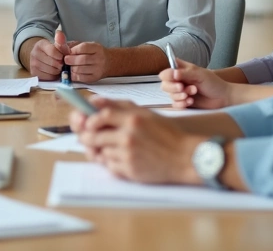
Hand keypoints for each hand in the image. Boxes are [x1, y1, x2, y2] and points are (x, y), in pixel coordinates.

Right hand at [27, 28, 69, 79]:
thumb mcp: (57, 45)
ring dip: (57, 71)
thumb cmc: (52, 51)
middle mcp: (34, 53)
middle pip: (52, 62)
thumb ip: (60, 41)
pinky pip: (47, 77)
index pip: (52, 51)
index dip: (61, 56)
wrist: (41, 57)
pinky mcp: (33, 73)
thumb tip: (59, 33)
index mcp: (40, 44)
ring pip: (50, 70)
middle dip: (60, 64)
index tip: (63, 57)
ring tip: (59, 68)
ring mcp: (32, 63)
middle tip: (62, 64)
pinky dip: (53, 76)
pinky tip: (54, 73)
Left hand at [64, 41, 107, 82]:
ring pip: (80, 69)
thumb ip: (75, 45)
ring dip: (71, 68)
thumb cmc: (94, 53)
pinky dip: (73, 75)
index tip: (68, 51)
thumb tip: (62, 47)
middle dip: (70, 60)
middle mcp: (99, 58)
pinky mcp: (95, 78)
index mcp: (97, 48)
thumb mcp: (88, 45)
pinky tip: (72, 72)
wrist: (109, 62)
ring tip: (68, 66)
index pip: (83, 47)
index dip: (73, 50)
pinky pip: (81, 78)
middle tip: (65, 60)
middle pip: (82, 59)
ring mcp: (98, 69)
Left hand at [72, 96, 199, 184]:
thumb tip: (94, 102)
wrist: (185, 157)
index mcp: (133, 119)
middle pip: (94, 136)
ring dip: (102, 151)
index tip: (88, 123)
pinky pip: (109, 166)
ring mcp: (128, 155)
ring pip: (101, 152)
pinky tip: (124, 158)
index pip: (101, 115)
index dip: (90, 120)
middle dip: (87, 137)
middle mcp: (129, 137)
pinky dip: (112, 163)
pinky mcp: (130, 171)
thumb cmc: (167, 134)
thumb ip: (120, 106)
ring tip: (114, 148)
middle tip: (89, 138)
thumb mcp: (146, 114)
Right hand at [160, 57, 232, 109]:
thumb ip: (185, 73)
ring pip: (170, 95)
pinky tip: (190, 101)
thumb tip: (173, 74)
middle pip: (164, 84)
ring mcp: (181, 92)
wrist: (223, 98)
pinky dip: (182, 103)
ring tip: (192, 94)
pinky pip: (175, 104)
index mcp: (181, 70)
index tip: (175, 77)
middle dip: (173, 87)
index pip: (166, 71)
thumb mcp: (200, 75)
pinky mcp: (184, 103)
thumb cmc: (213, 83)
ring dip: (180, 95)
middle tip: (182, 88)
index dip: (168, 75)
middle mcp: (179, 81)